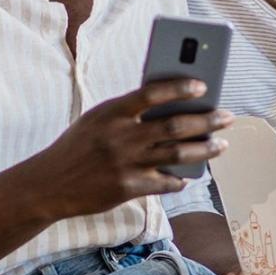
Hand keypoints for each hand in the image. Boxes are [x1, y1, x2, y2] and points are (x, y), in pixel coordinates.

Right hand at [22, 79, 230, 220]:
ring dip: (205, 150)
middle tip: (227, 117)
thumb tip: (173, 108)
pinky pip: (164, 182)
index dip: (179, 88)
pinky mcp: (127, 188)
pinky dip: (178, 179)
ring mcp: (125, 163)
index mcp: (112, 112)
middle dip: (207, 121)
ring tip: (222, 145)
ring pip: (177, 154)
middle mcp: (120, 136)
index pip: (151, 93)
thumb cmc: (78, 146)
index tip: (203, 86)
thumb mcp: (97, 120)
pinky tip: (187, 177)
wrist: (48, 184)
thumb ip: (129, 113)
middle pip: (174, 126)